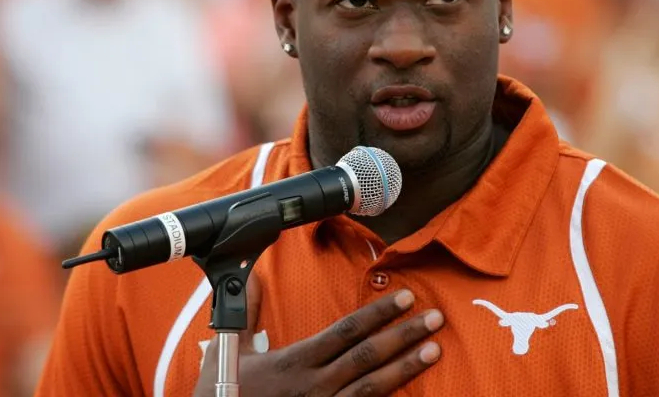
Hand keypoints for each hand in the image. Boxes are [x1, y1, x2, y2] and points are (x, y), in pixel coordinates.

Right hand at [193, 274, 443, 396]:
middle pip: (367, 357)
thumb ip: (244, 314)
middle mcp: (314, 387)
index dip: (378, 314)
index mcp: (294, 362)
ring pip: (373, 388)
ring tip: (434, 350)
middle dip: (404, 336)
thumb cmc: (223, 395)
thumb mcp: (228, 353)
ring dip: (406, 368)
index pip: (346, 332)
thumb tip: (248, 274)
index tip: (404, 297)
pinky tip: (412, 392)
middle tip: (435, 318)